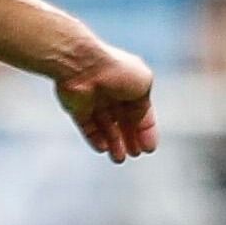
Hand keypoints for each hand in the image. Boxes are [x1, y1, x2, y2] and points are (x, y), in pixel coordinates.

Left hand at [54, 43, 158, 161]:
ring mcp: (94, 100)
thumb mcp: (143, 85)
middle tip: (134, 154)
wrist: (82, 66)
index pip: (142, 112)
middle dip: (130, 138)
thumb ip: (143, 105)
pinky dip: (96, 138)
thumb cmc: (116, 71)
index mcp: (131, 84)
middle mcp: (113, 92)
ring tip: (119, 158)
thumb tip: (136, 121)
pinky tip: (104, 148)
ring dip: (114, 143)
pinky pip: (88, 127)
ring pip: (106, 127)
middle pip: (123, 121)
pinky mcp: (77, 108)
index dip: (147, 131)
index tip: (148, 149)